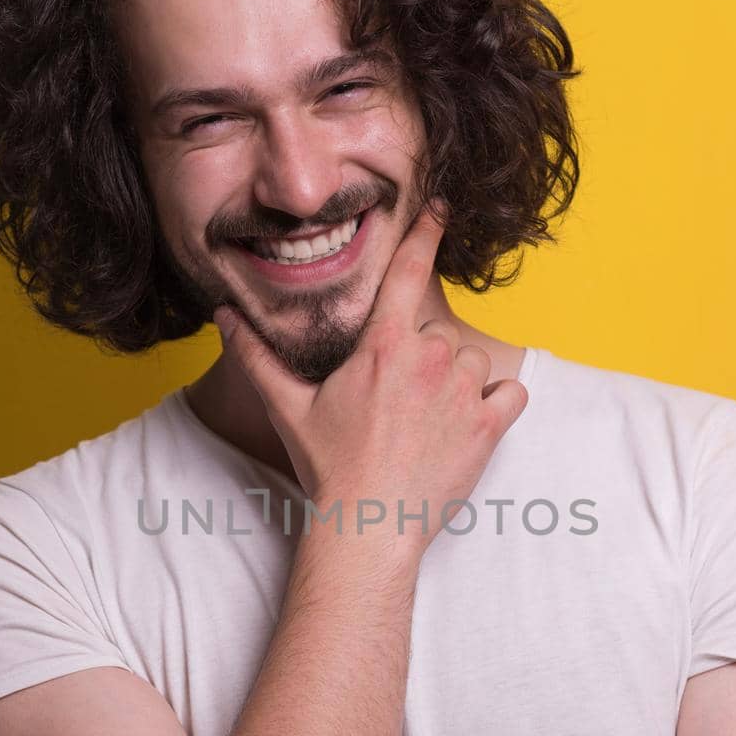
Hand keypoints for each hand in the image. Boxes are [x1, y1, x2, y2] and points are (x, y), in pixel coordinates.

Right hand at [214, 198, 528, 543]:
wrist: (367, 526)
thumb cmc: (327, 468)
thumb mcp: (287, 408)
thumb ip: (257, 356)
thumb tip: (223, 317)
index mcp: (381, 345)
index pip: (409, 270)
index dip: (427, 232)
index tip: (443, 209)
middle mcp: (427, 358)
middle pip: (441, 333)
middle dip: (425, 359)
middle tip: (398, 405)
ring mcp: (462, 392)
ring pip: (475, 362)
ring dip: (459, 382)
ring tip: (427, 422)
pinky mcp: (488, 426)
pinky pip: (512, 392)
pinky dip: (499, 403)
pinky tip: (469, 425)